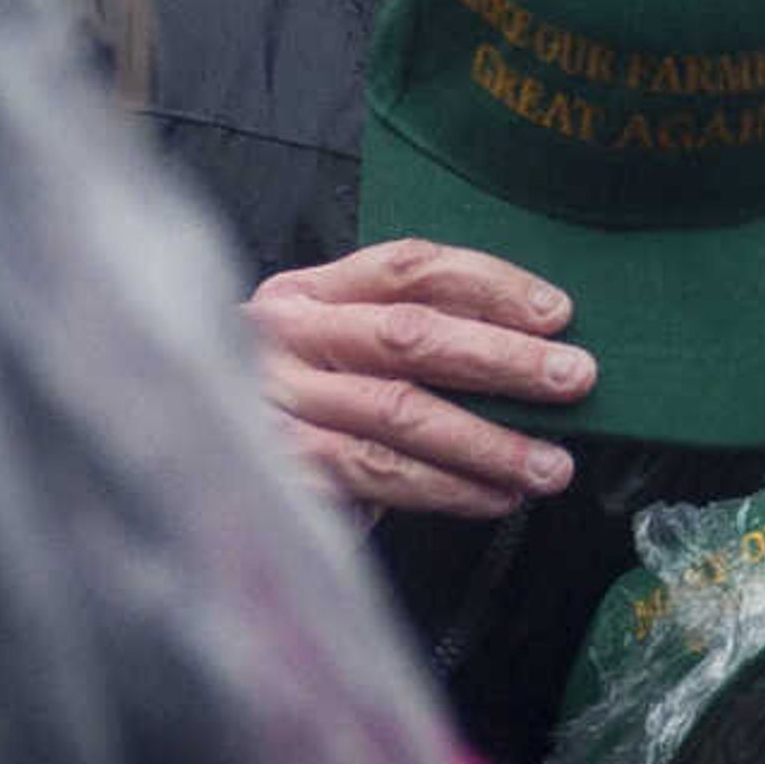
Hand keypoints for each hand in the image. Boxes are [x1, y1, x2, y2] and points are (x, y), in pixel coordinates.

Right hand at [242, 239, 592, 516]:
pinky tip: (494, 497)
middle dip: (501, 358)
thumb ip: (407, 334)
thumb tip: (533, 345)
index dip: (488, 285)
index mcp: (310, 291)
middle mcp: (289, 338)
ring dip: (487, 442)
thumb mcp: (333, 346)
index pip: (408, 266)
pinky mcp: (283, 468)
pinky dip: (446, 488)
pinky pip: (377, 475)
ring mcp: (280, 404)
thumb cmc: (295, 398)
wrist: (191, 451)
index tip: (556, 313)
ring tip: (549, 464)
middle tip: (573, 378)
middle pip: (408, 335)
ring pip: (399, 413)